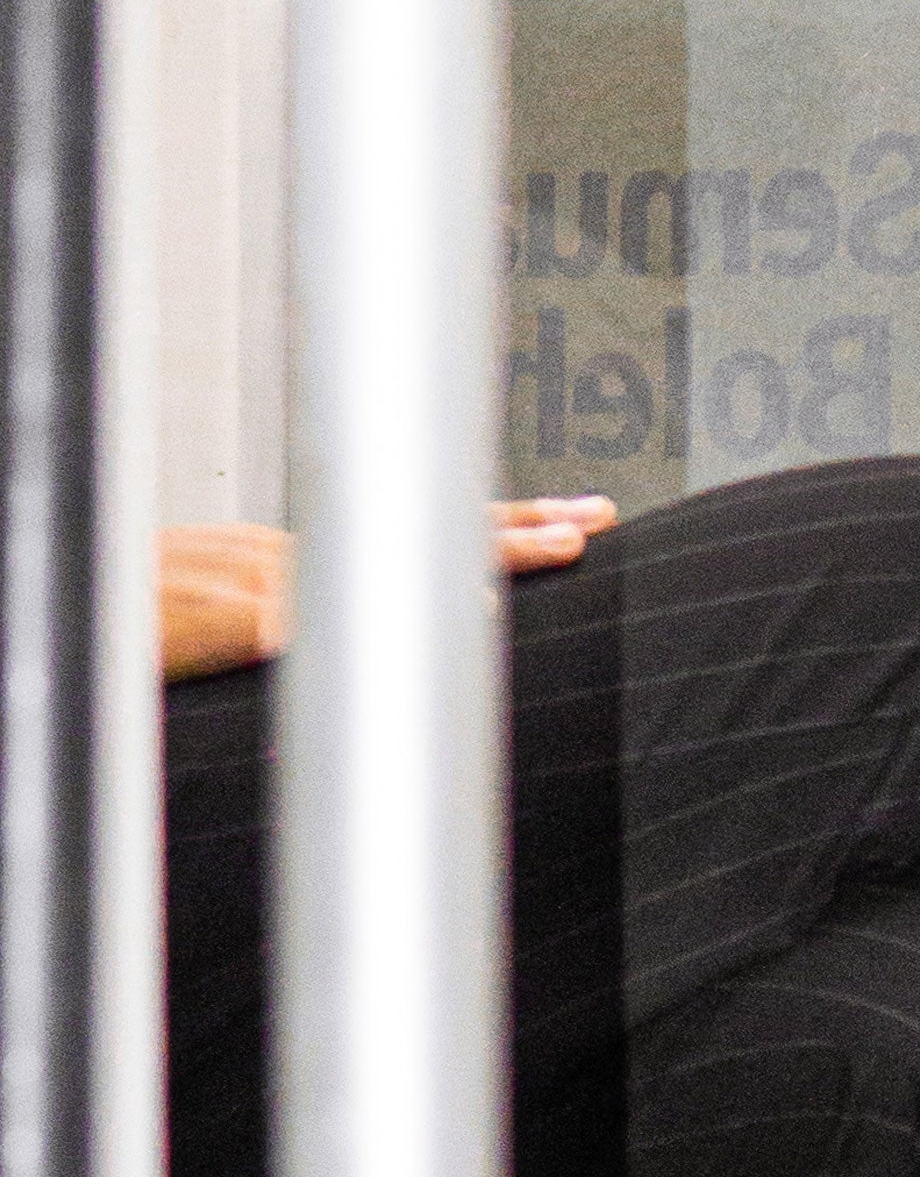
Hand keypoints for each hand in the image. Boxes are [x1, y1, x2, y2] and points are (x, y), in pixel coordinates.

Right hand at [158, 496, 620, 681]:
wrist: (64, 619)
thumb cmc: (128, 637)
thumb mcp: (218, 628)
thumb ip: (287, 634)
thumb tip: (356, 655)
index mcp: (281, 563)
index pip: (405, 534)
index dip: (490, 531)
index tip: (569, 525)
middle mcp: (275, 555)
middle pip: (415, 528)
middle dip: (515, 525)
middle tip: (599, 521)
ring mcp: (251, 580)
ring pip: (387, 559)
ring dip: (475, 550)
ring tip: (562, 547)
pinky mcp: (226, 617)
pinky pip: (318, 614)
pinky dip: (381, 613)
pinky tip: (448, 616)